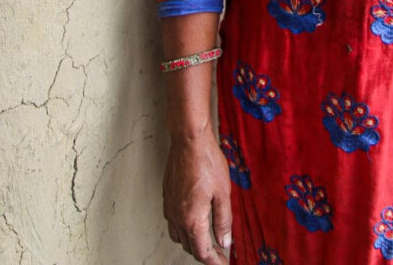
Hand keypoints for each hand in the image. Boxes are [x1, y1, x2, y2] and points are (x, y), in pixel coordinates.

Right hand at [163, 128, 231, 262]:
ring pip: (179, 236)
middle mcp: (178, 217)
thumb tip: (225, 241)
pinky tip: (193, 221)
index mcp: (193, 219)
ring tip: (207, 239)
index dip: (215, 261)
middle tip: (220, 252)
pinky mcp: (167, 196)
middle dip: (205, 253)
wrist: (189, 140)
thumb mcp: (223, 193)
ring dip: (193, 242)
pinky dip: (183, 229)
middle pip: (190, 246)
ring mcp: (170, 207)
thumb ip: (224, 220)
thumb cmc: (207, 161)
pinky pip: (173, 222)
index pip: (202, 252)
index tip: (224, 263)